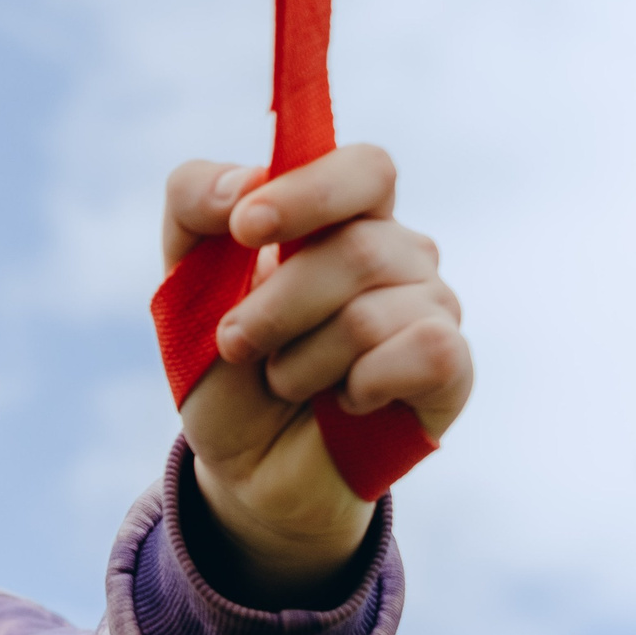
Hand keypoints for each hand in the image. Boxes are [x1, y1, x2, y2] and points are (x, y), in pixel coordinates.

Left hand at [162, 146, 473, 605]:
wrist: (244, 464)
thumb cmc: (225, 367)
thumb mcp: (184, 282)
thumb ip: (195, 205)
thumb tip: (243, 186)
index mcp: (343, 218)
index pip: (365, 170)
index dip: (308, 193)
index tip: (246, 229)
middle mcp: (400, 254)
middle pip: (357, 248)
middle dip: (275, 307)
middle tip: (237, 344)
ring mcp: (432, 309)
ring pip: (371, 315)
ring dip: (300, 363)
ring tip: (288, 382)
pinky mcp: (451, 370)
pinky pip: (424, 352)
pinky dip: (360, 386)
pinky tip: (345, 402)